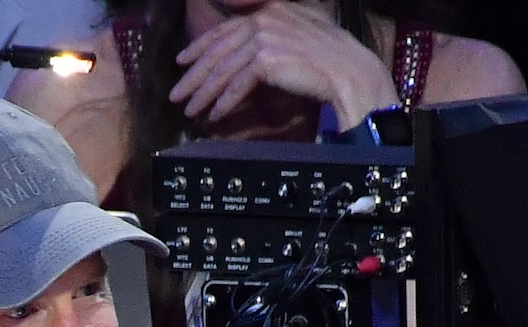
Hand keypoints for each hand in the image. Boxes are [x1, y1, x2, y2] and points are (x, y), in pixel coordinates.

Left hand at [173, 1, 400, 129]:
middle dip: (194, 75)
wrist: (350, 72)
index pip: (226, 27)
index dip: (200, 45)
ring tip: (191, 110)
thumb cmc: (331, 58)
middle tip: (178, 93)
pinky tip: (215, 114)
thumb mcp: (299, 33)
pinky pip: (237, 84)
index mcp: (271, 7)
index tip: (183, 60)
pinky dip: (224, 102)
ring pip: (223, 68)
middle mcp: (265, 18)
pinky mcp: (266, 59)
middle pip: (218, 49)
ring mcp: (265, 37)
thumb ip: (273, 33)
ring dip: (204, 93)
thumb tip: (248, 51)